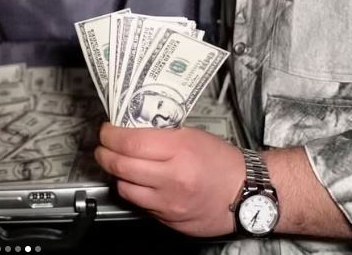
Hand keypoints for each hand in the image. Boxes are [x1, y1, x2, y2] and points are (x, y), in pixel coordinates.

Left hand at [95, 122, 244, 236]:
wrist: (247, 193)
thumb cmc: (222, 161)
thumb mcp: (191, 135)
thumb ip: (160, 134)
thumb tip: (130, 129)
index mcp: (179, 150)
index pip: (129, 142)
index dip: (110, 136)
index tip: (106, 131)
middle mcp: (172, 178)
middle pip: (121, 166)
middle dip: (104, 154)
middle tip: (103, 147)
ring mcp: (170, 203)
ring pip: (125, 189)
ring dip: (117, 175)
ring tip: (120, 165)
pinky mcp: (171, 221)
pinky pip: (141, 206)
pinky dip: (135, 192)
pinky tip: (139, 182)